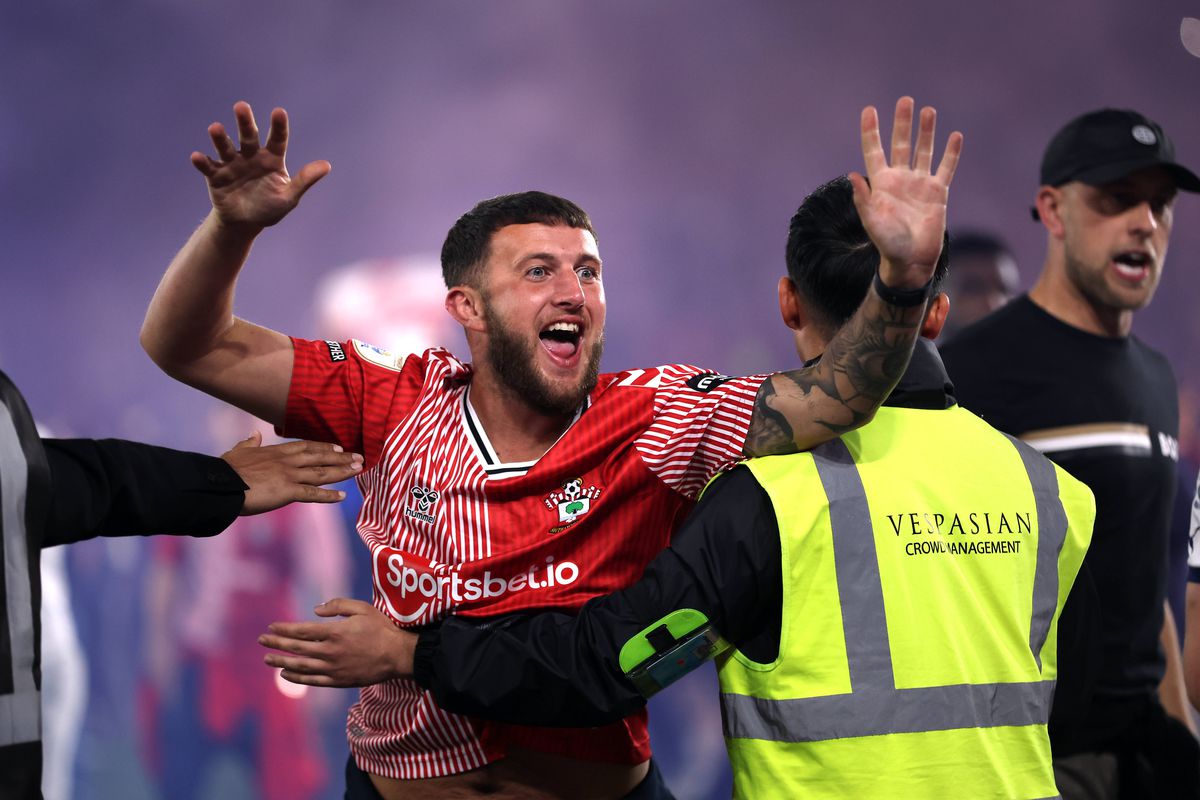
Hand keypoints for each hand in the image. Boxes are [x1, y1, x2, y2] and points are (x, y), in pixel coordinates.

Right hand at [192, 101, 329, 232]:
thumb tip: (326, 166)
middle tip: (241, 107)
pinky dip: (202, 162)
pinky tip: (196, 157)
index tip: (279, 112)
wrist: (245, 222)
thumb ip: (304, 180)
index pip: (277, 139)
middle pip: (248, 136)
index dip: (278, 126)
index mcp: (272, 158)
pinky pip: (208, 167)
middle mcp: (251, 156)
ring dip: (220, 138)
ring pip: (225, 147)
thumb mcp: (289, 197)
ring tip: (215, 128)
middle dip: (245, 122)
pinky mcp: (216, 175)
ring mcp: (232, 164)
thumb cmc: (270, 207)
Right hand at [221, 432, 361, 514]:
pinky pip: (313, 493)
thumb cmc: (225, 470)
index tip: (338, 446)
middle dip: (341, 457)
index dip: (324, 447)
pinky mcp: (287, 491)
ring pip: (321, 472)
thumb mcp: (238, 452)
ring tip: (358, 470)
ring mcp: (289, 475)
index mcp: (276, 452)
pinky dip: (329, 495)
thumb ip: (248, 443)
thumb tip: (253, 434)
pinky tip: (343, 496)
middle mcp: (287, 461)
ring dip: (342, 471)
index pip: (306, 447)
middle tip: (359, 457)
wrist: (220, 484)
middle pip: (320, 457)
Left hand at [259, 598, 417, 686]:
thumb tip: (316, 609)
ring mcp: (333, 668)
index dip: (284, 628)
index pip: (302, 631)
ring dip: (281, 662)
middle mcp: (330, 651)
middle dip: (277, 643)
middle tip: (262, 640)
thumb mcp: (362, 608)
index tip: (271, 626)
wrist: (397, 655)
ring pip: (300, 666)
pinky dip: (296, 678)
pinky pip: (312, 680)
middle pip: (296, 648)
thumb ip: (338, 605)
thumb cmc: (381, 629)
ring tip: (267, 660)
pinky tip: (285, 675)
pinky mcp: (338, 681)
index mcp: (334, 632)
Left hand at [849, 96, 962, 288]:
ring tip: (928, 111)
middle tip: (905, 100)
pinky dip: (950, 153)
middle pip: (900, 144)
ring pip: (923, 151)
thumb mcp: (872, 222)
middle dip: (902, 123)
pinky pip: (946, 168)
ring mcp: (919, 184)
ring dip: (926, 131)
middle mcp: (900, 179)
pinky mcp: (938, 192)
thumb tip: (852, 175)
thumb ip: (863, 199)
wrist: (911, 260)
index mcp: (881, 183)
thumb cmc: (887, 244)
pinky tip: (955, 136)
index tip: (869, 110)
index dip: (871, 130)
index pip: (874, 150)